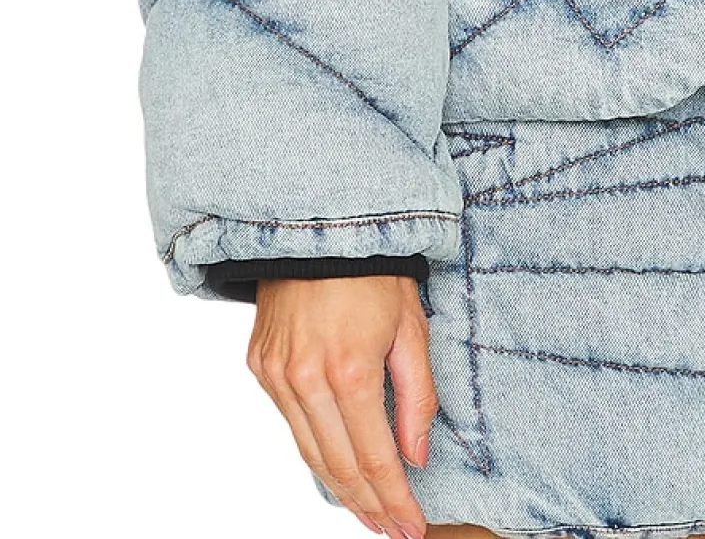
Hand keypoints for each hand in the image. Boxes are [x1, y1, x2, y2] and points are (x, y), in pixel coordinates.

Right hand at [245, 273, 438, 538]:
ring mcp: (277, 375)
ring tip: (367, 510)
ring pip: (308, 452)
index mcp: (350, 369)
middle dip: (368, 505)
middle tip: (391, 529)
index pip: (375, 459)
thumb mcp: (412, 327)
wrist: (318, 224)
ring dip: (338, 488)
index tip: (410, 528)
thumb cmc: (375, 269)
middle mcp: (306, 379)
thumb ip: (417, 396)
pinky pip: (289, 422)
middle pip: (337, 467)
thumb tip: (416, 456)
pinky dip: (313, 449)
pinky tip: (334, 465)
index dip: (394, 500)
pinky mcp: (259, 366)